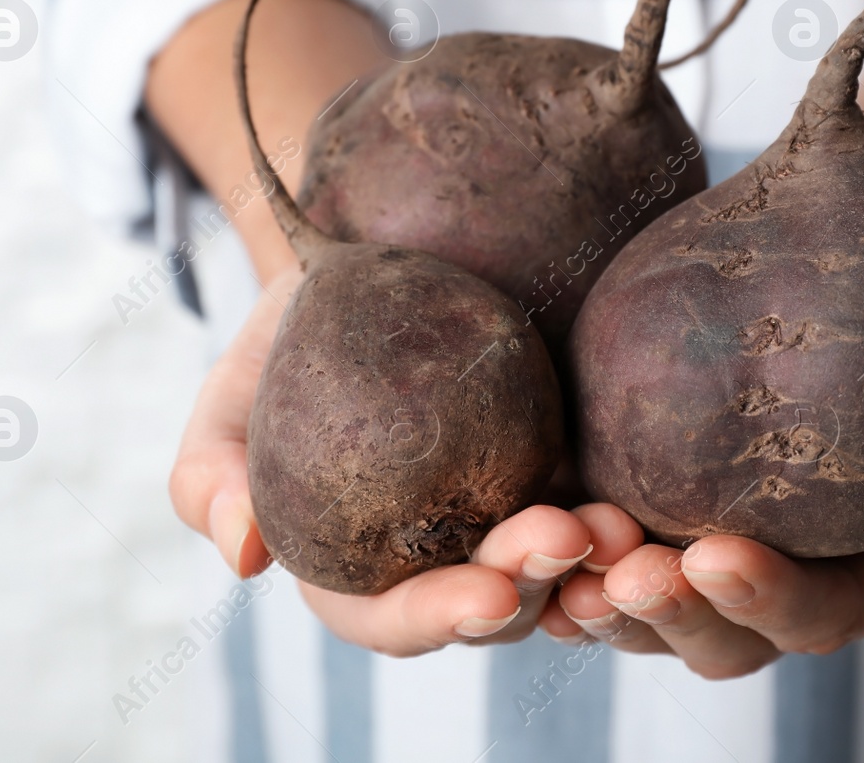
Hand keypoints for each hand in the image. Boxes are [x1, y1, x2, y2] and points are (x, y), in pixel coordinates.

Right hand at [168, 264, 594, 656]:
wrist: (373, 245)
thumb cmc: (289, 325)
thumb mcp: (232, 388)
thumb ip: (211, 473)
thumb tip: (243, 557)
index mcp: (356, 566)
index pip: (392, 619)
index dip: (439, 619)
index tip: (488, 595)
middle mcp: (440, 554)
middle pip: (493, 604)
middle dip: (535, 584)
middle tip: (571, 538)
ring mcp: (508, 513)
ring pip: (559, 571)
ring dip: (594, 566)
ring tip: (624, 530)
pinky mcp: (566, 465)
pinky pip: (602, 509)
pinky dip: (625, 522)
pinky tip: (652, 505)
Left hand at [539, 437, 863, 678]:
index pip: (825, 612)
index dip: (769, 598)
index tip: (715, 553)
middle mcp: (786, 580)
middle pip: (725, 636)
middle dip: (671, 613)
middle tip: (622, 571)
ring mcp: (711, 554)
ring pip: (650, 614)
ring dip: (603, 603)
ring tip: (558, 564)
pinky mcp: (653, 511)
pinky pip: (599, 560)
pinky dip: (561, 566)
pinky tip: (522, 545)